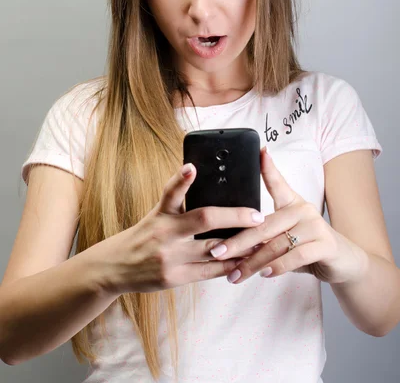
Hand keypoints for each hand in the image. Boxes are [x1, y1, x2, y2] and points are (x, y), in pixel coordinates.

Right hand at [96, 163, 263, 295]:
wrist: (114, 268)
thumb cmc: (142, 236)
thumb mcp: (155, 215)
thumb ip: (177, 203)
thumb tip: (202, 183)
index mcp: (160, 214)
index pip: (171, 192)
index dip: (181, 179)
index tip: (192, 167)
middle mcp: (164, 233)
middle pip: (203, 219)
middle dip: (234, 217)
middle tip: (257, 215)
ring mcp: (169, 257)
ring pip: (212, 249)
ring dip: (239, 245)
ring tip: (261, 240)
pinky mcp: (174, 278)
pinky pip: (207, 272)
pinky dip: (227, 266)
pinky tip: (243, 261)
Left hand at [209, 147, 367, 284]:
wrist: (343, 263)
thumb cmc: (308, 247)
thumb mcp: (284, 238)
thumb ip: (264, 237)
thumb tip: (232, 245)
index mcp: (291, 203)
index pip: (277, 182)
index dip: (268, 167)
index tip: (260, 151)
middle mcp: (302, 209)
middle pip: (264, 224)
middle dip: (238, 241)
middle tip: (217, 252)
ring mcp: (315, 225)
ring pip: (276, 244)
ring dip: (253, 263)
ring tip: (236, 274)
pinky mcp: (325, 244)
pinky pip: (295, 256)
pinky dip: (278, 267)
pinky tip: (265, 274)